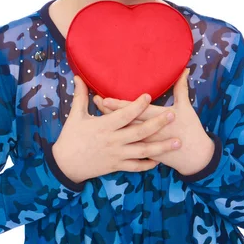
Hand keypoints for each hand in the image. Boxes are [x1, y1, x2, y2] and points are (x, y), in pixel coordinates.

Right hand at [51, 75, 183, 183]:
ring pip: (142, 151)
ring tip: (178, 142)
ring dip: (161, 147)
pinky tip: (160, 159)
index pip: (124, 115)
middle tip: (173, 115)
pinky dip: (148, 164)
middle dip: (157, 124)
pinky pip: (136, 166)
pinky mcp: (116, 166)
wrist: (65, 165)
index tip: (148, 96)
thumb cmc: (70, 138)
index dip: (137, 106)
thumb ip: (81, 96)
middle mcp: (113, 140)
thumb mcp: (75, 116)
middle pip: (139, 132)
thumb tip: (78, 76)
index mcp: (103, 126)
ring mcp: (116, 155)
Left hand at [93, 68, 214, 175]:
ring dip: (110, 126)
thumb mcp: (186, 107)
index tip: (105, 98)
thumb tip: (184, 69)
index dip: (119, 105)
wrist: (194, 155)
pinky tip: (106, 136)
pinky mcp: (145, 154)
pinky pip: (127, 148)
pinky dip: (117, 142)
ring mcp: (145, 144)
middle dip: (109, 113)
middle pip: (125, 121)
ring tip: (95, 117)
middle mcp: (148, 131)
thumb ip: (181, 88)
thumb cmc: (190, 129)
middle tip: (95, 102)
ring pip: (123, 135)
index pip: (134, 110)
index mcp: (157, 118)